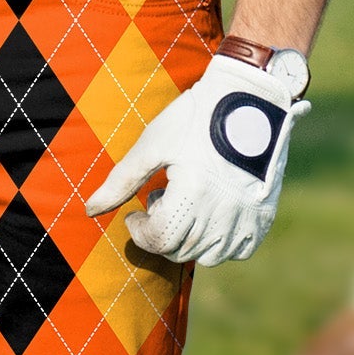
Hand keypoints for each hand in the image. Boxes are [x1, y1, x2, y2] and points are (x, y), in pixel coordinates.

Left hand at [87, 50, 311, 266]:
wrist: (251, 98)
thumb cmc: (196, 116)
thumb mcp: (153, 144)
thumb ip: (121, 181)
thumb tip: (90, 211)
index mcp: (192, 193)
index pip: (159, 240)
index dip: (139, 231)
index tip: (136, 212)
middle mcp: (222, 212)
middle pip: (180, 250)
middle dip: (160, 232)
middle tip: (160, 200)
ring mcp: (247, 217)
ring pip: (208, 256)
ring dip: (188, 239)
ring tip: (186, 204)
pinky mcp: (264, 216)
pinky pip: (238, 250)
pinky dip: (220, 242)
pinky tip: (211, 214)